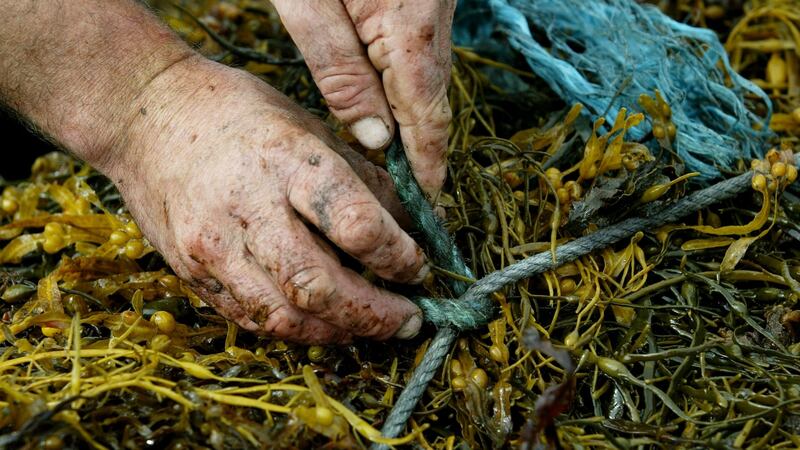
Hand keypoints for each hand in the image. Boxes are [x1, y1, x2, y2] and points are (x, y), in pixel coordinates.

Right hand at [107, 56, 427, 343]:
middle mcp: (248, 208)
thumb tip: (417, 225)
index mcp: (286, 161)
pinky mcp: (193, 272)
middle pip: (320, 286)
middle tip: (409, 320)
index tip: (419, 268)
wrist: (144, 115)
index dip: (398, 257)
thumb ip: (363, 180)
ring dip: (339, 331)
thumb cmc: (237, 113)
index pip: (355, 224)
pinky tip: (323, 321)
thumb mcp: (309, 127)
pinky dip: (297, 327)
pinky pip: (252, 318)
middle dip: (376, 314)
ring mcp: (214, 247)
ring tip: (370, 327)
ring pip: (285, 316)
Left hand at [272, 0, 455, 199]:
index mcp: (410, 30)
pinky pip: (421, 57)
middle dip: (419, 151)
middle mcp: (435, 21)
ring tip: (393, 162)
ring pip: (429, 80)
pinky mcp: (424, 1)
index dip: (426, 166)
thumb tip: (375, 138)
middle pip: (433, 102)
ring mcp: (435, 9)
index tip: (423, 204)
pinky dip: (406, 89)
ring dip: (413, 120)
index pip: (426, 117)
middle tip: (404, 196)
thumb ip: (341, 74)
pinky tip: (385, 107)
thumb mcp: (308, 7)